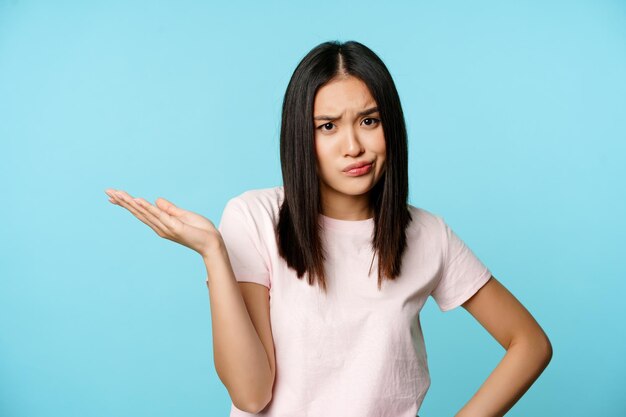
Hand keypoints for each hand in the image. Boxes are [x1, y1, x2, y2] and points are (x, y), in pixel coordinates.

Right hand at [105, 188, 221, 256]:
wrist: (212, 242)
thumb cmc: (200, 230)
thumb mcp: (183, 215)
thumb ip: (169, 209)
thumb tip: (156, 200)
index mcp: (161, 223)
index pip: (140, 212)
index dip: (127, 203)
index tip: (113, 196)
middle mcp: (159, 227)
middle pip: (137, 212)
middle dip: (122, 202)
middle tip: (107, 191)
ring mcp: (165, 227)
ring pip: (144, 212)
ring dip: (130, 202)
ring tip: (117, 193)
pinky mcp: (174, 226)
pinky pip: (159, 215)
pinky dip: (147, 208)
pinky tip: (137, 200)